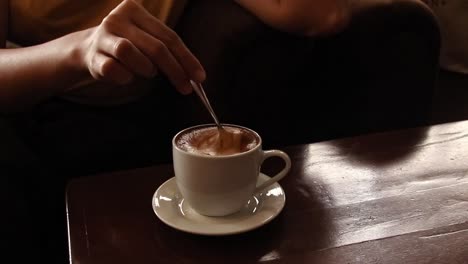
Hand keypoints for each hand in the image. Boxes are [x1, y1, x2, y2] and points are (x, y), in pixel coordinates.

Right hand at [79, 0, 204, 93]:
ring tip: (148, 72)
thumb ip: (168, 51)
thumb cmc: (128, 46)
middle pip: (154, 46)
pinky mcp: (93, 55)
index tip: (199, 78)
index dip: (186, 58)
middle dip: (174, 70)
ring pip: (128, 51)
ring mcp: (103, 36)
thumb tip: (195, 76)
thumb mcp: (147, 40)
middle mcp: (117, 19)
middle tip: (185, 88)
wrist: (88, 50)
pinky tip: (126, 77)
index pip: (169, 36)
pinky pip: (112, 69)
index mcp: (135, 10)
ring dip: (145, 68)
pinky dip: (125, 77)